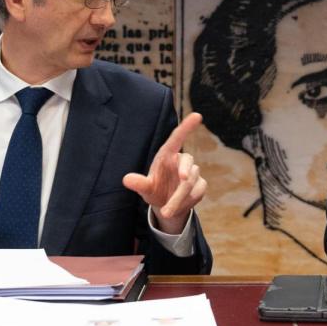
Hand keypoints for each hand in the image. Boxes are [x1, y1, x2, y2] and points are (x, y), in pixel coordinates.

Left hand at [123, 112, 206, 234]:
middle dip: (184, 175)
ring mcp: (193, 172)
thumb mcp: (145, 188)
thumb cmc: (154, 190)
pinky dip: (188, 201)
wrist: (166, 206)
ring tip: (167, 211)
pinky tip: (180, 207)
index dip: (187, 127)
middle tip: (180, 184)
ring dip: (180, 198)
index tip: (197, 115)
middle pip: (188, 163)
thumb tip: (126, 179)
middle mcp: (181, 161)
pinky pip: (199, 190)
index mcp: (167, 156)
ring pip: (192, 181)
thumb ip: (139, 183)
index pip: (177, 138)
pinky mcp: (200, 184)